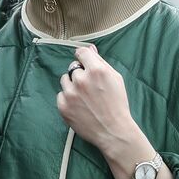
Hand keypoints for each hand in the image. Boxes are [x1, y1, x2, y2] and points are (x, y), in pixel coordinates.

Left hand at [57, 46, 144, 161]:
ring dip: (72, 85)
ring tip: (84, 97)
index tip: (86, 64)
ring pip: (65, 80)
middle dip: (80, 74)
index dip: (84, 58)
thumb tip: (90, 48)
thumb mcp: (115, 78)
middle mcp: (81, 80)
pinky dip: (68, 98)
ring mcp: (70, 93)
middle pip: (73, 67)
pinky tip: (79, 106)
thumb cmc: (117, 104)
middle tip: (90, 88)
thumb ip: (100, 61)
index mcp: (96, 70)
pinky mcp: (63, 106)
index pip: (81, 52)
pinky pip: (61, 94)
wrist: (113, 130)